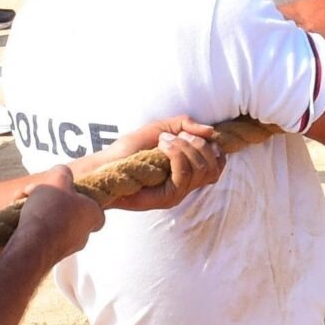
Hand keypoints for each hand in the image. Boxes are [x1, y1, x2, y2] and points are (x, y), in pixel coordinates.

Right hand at [14, 168, 106, 262]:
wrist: (34, 245)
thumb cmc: (51, 210)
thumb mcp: (58, 179)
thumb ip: (63, 172)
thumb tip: (62, 171)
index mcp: (93, 215)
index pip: (95, 210)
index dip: (81, 200)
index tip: (66, 194)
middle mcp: (84, 234)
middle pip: (69, 213)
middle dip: (51, 202)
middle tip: (35, 193)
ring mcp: (67, 248)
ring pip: (54, 224)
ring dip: (39, 212)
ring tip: (23, 203)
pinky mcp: (50, 256)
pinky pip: (42, 237)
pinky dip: (32, 227)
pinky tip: (18, 218)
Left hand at [74, 117, 225, 211]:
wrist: (106, 165)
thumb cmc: (129, 149)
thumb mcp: (160, 128)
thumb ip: (185, 125)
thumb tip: (210, 131)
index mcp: (187, 171)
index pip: (218, 166)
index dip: (214, 149)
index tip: (195, 135)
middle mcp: (186, 185)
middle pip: (213, 167)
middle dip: (198, 144)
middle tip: (176, 136)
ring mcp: (177, 193)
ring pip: (200, 170)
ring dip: (185, 147)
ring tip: (164, 140)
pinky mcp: (167, 198)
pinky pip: (183, 175)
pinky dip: (176, 154)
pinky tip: (161, 146)